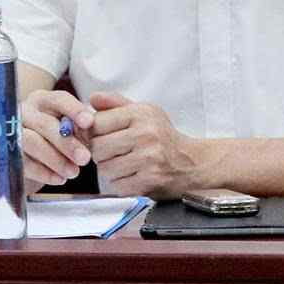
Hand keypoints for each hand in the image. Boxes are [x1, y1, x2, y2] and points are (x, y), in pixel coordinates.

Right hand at [18, 88, 93, 191]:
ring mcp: (12, 131)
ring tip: (74, 172)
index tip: (89, 122)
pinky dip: (44, 172)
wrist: (29, 154)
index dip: (74, 110)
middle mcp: (25, 112)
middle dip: (66, 142)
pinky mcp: (7, 153)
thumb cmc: (55, 136)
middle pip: (44, 123)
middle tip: (85, 159)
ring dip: (55, 159)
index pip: (58, 100)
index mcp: (43, 100)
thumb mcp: (68, 126)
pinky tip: (60, 179)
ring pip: (32, 142)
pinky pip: (24, 162)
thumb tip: (94, 127)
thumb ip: (81, 125)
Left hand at [87, 91, 204, 197]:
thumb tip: (92, 98)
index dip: (90, 132)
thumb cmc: (162, 136)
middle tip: (109, 153)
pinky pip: (117, 185)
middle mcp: (146, 135)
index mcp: (141, 114)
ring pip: (105, 168)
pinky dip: (119, 183)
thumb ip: (115, 103)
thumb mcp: (144, 112)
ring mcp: (149, 159)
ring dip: (108, 169)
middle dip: (98, 152)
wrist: (193, 163)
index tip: (96, 136)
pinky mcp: (151, 181)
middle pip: (97, 147)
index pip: (96, 122)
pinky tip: (131, 176)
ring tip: (122, 164)